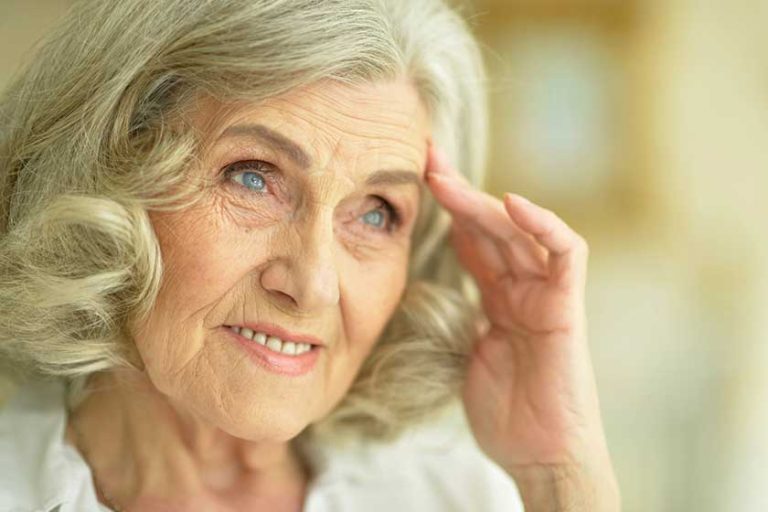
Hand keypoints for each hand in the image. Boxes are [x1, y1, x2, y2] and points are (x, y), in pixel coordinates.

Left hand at [426, 144, 618, 509]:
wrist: (540, 454)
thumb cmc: (505, 410)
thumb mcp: (466, 350)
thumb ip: (458, 312)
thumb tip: (427, 285)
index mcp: (498, 296)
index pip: (471, 239)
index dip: (445, 209)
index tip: (412, 179)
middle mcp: (523, 287)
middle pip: (490, 226)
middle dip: (457, 192)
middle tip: (423, 161)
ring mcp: (546, 294)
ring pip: (518, 232)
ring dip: (482, 202)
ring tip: (444, 178)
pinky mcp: (567, 308)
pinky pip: (566, 255)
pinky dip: (544, 226)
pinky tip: (512, 204)